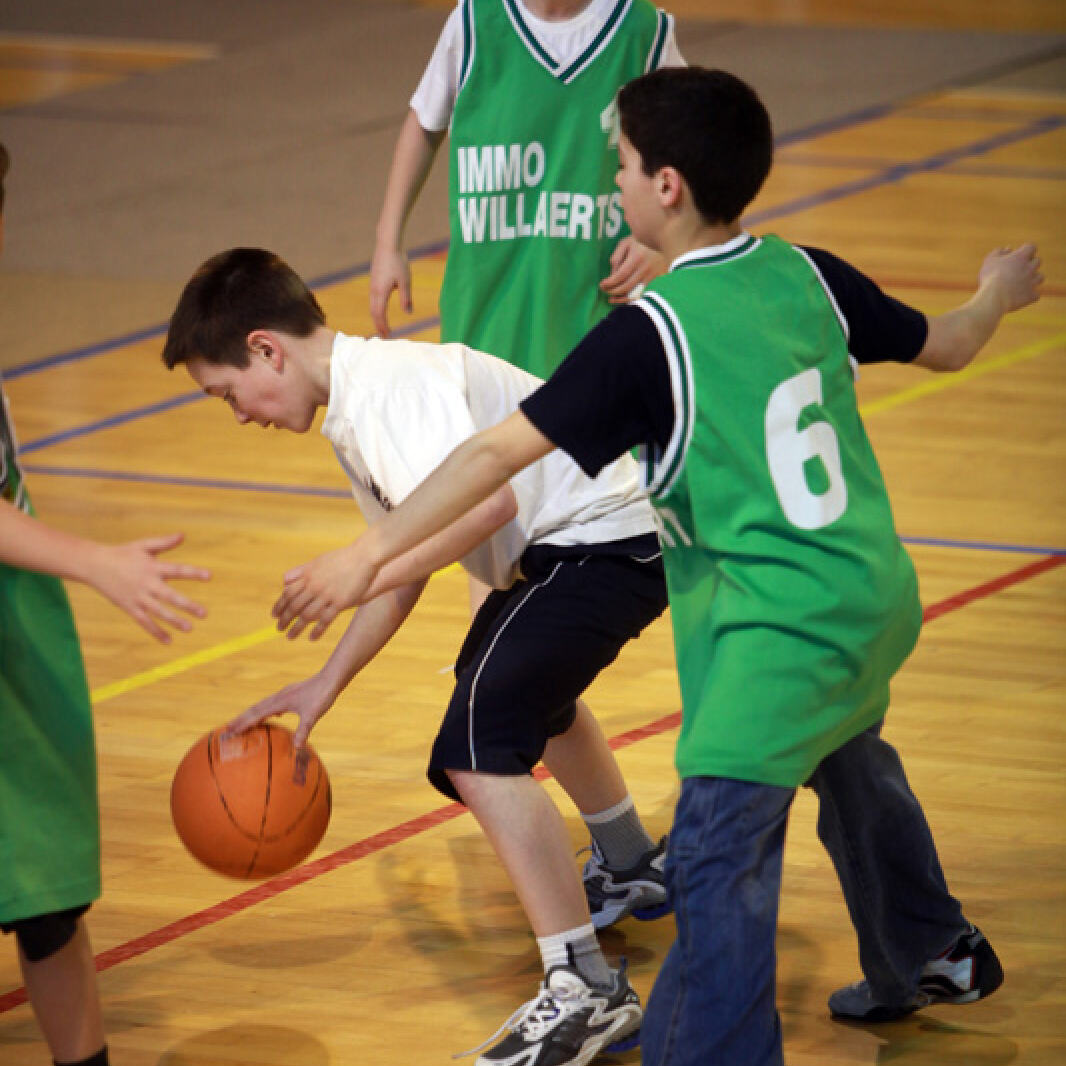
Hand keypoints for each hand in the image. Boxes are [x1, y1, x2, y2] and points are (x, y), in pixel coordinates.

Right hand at [89, 533, 209, 642]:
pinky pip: (144, 622)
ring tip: (190, 628)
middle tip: (204, 614)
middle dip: (187, 605)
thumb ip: (164, 543)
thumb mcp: (143, 546)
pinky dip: (156, 632)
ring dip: (174, 621)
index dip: (193, 573)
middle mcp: (147, 583)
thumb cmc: (122, 554)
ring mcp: (138, 597)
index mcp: (152, 567)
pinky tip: (169, 641)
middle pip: (170, 596)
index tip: (209, 576)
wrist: (94, 565)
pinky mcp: (130, 607)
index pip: (177, 570)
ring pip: (158, 612)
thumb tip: (183, 535)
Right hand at [223, 673, 336, 752]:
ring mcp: (286, 695)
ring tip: (245, 722)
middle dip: (242, 719)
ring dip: (253, 714)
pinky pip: (274, 704)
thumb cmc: (322, 695)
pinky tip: (275, 714)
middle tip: (228, 729)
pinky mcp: (293, 694)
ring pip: (264, 705)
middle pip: (255, 709)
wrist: (332, 678)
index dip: (243, 723)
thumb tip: (297, 747)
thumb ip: (303, 730)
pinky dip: (268, 711)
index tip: (230, 731)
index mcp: (280, 702)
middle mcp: (279, 697)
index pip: (256, 714)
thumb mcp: (313, 715)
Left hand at [273, 541, 376, 640]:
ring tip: (290, 637)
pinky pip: (326, 619)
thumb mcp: (317, 561)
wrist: (364, 556)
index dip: (280, 605)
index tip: (274, 615)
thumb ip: (300, 571)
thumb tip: (284, 581)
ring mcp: (327, 594)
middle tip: (279, 629)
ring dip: (297, 628)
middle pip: (295, 606)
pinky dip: (317, 630)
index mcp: (308, 575)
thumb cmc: (341, 558)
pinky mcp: (341, 602)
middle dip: (285, 619)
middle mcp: (315, 586)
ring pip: (307, 615)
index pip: (288, 593)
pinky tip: (311, 638)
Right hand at [369, 245, 411, 337]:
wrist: (387, 245)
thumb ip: (406, 298)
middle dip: (378, 325)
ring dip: (377, 317)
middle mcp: (374, 290)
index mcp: (381, 292)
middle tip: (384, 336)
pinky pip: (373, 299)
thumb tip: (408, 313)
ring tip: (382, 326)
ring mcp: (372, 285)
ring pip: (372, 306)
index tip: (387, 336)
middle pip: (374, 312)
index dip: (383, 326)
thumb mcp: (405, 281)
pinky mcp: (374, 280)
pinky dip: (376, 309)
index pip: (380, 314)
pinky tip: (381, 310)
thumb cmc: (398, 262)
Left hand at [600, 236, 665, 302]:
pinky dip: (632, 298)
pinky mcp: (658, 279)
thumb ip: (616, 259)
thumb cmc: (640, 240)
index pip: (620, 276)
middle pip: (627, 286)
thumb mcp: (625, 244)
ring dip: (621, 298)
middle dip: (613, 291)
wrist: (663, 238)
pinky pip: (643, 293)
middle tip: (605, 290)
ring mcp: (653, 275)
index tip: (601, 285)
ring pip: (635, 293)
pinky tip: (624, 298)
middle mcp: (645, 268)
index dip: (610, 283)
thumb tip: (612, 276)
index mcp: (637, 258)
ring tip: (611, 299)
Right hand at [979, 243, 1042, 314]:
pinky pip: (1035, 295)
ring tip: (1021, 283)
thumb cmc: (990, 277)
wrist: (993, 297)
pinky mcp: (1030, 296)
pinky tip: (1021, 297)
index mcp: (1020, 257)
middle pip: (1038, 261)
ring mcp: (1032, 282)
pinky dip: (1030, 295)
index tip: (1017, 254)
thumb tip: (1008, 249)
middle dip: (1030, 264)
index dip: (1025, 250)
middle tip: (1018, 269)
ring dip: (1033, 279)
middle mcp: (1030, 268)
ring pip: (1040, 277)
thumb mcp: (989, 260)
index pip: (1031, 247)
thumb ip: (999, 252)